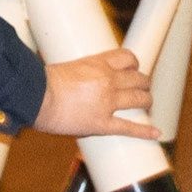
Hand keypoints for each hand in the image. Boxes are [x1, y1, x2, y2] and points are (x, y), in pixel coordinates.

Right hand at [36, 46, 155, 140]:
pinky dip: (145, 131)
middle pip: (138, 78)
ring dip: (146, 101)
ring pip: (139, 99)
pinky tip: (155, 133)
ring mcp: (107, 103)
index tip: (134, 69)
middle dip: (143, 83)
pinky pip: (129, 128)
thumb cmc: (41, 83)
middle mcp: (108, 81)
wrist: (36, 98)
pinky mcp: (102, 124)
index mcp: (98, 64)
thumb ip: (80, 73)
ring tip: (147, 104)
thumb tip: (77, 79)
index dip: (134, 64)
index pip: (127, 57)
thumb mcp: (66, 68)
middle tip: (143, 88)